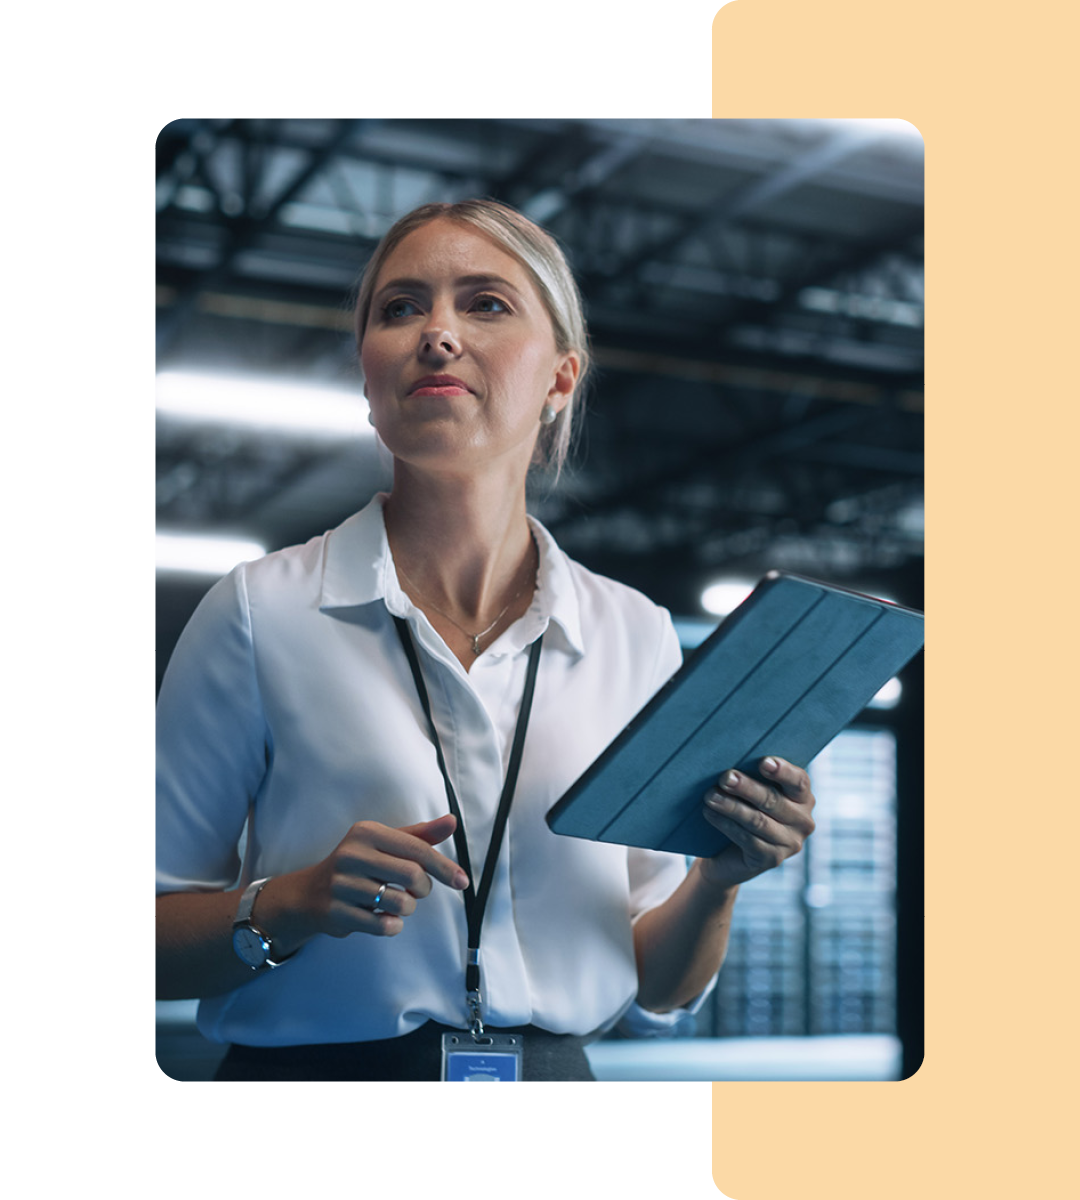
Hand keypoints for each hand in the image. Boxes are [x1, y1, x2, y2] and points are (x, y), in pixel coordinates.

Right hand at [266, 813, 469, 948]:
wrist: (309, 894)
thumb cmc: (358, 865)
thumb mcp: (385, 844)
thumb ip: (420, 835)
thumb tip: (452, 821)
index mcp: (367, 832)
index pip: (417, 849)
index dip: (444, 866)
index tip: (462, 881)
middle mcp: (352, 854)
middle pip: (413, 875)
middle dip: (423, 888)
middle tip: (415, 891)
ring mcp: (342, 884)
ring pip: (401, 903)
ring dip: (407, 909)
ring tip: (394, 903)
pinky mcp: (337, 912)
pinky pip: (384, 926)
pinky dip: (393, 926)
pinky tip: (382, 917)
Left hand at [698, 756, 815, 891]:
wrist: (729, 852)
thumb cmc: (743, 807)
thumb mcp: (752, 791)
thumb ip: (751, 776)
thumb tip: (731, 759)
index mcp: (803, 797)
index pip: (799, 781)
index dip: (782, 771)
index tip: (763, 762)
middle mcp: (803, 821)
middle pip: (773, 800)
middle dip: (747, 787)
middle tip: (725, 778)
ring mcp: (790, 843)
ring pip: (758, 821)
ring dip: (731, 807)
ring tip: (710, 796)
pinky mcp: (772, 859)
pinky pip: (748, 840)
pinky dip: (726, 825)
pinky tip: (710, 813)